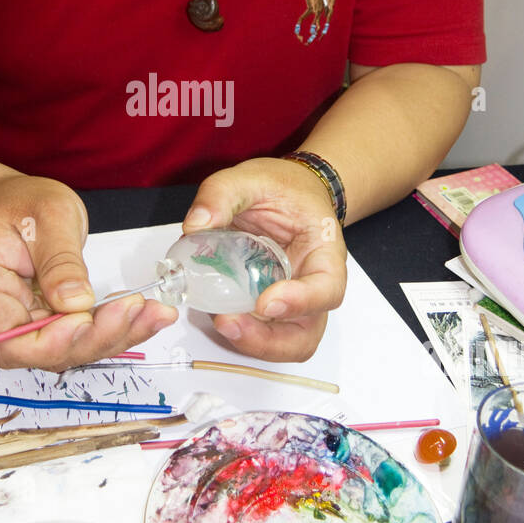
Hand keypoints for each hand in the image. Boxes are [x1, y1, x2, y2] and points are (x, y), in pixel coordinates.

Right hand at [0, 176, 176, 370]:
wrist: (8, 205)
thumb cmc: (17, 202)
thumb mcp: (46, 214)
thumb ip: (59, 259)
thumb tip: (76, 302)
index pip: (7, 342)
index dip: (49, 342)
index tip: (85, 319)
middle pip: (43, 352)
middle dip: (94, 337)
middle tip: (136, 308)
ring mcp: (22, 325)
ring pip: (69, 349)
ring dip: (115, 335)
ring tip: (155, 313)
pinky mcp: (47, 324)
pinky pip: (81, 335)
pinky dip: (117, 327)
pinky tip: (149, 315)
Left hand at [182, 157, 346, 361]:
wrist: (287, 195)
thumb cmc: (283, 188)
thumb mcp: (252, 178)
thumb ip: (223, 194)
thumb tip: (195, 224)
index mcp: (323, 251)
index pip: (328, 289)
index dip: (301, 302)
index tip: (265, 301)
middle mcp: (313, 286)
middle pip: (306, 335)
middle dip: (268, 340)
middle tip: (229, 322)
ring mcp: (292, 305)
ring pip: (284, 344)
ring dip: (251, 343)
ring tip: (219, 321)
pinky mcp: (267, 311)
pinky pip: (259, 334)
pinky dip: (238, 333)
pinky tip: (215, 312)